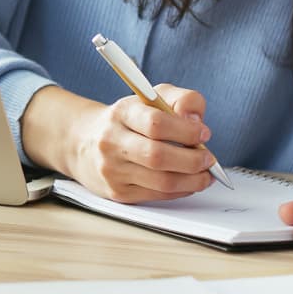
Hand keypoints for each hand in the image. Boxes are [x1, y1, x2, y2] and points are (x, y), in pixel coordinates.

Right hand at [29, 84, 216, 202]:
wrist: (84, 142)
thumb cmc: (126, 120)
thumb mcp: (152, 97)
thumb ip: (183, 99)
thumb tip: (197, 121)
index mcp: (121, 113)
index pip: (156, 123)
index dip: (186, 131)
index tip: (204, 133)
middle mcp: (112, 142)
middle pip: (158, 156)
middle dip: (193, 160)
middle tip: (208, 159)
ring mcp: (112, 170)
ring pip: (162, 181)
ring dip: (193, 180)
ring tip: (204, 173)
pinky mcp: (118, 192)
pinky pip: (158, 195)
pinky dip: (181, 191)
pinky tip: (189, 182)